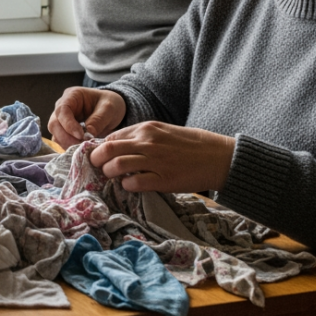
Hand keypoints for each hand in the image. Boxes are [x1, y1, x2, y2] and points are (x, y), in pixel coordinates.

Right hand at [49, 87, 125, 148]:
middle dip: (66, 137)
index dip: (68, 124)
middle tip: (80, 146)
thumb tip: (87, 135)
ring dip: (67, 144)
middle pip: (54, 124)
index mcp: (72, 96)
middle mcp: (62, 108)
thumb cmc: (110, 104)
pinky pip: (61, 142)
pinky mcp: (65, 132)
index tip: (80, 135)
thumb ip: (98, 120)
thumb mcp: (109, 108)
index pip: (62, 110)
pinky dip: (69, 147)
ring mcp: (61, 121)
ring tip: (82, 149)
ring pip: (55, 135)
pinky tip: (80, 150)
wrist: (111, 110)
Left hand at [89, 122, 235, 192]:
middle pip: (107, 150)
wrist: (219, 157)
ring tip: (113, 177)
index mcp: (146, 128)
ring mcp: (154, 161)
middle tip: (97, 167)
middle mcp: (147, 142)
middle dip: (96, 160)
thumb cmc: (191, 144)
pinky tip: (131, 185)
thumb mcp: (163, 131)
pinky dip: (126, 186)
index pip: (111, 137)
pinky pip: (133, 184)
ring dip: (109, 174)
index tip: (99, 156)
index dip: (100, 148)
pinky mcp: (162, 180)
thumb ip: (141, 137)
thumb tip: (116, 146)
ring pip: (116, 166)